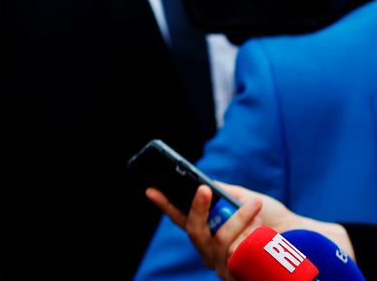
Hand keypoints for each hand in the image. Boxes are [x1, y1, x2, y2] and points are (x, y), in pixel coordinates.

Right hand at [146, 184, 261, 280]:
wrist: (302, 239)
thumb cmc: (271, 220)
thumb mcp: (243, 200)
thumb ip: (223, 193)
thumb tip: (204, 183)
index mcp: (208, 235)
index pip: (182, 220)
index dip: (165, 206)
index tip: (151, 190)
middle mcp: (211, 253)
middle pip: (194, 231)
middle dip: (197, 209)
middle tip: (203, 189)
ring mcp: (224, 266)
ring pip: (220, 239)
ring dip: (238, 219)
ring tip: (254, 206)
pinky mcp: (239, 275)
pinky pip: (237, 251)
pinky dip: (249, 234)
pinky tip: (261, 229)